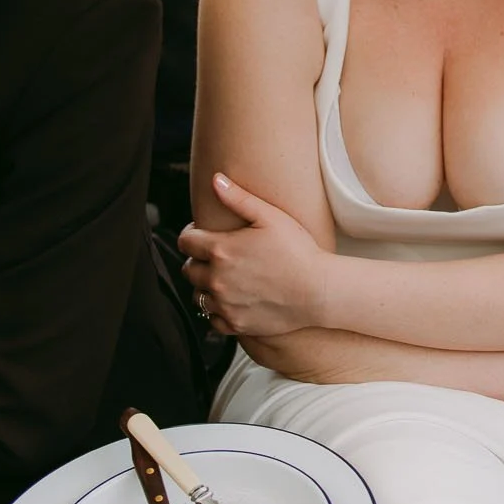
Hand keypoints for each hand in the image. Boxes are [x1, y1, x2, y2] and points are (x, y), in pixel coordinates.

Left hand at [178, 172, 332, 335]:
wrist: (319, 291)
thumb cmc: (299, 251)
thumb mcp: (271, 217)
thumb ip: (239, 198)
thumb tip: (216, 180)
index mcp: (221, 250)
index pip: (185, 242)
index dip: (192, 235)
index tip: (204, 235)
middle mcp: (217, 279)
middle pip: (188, 269)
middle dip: (198, 260)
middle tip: (219, 257)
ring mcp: (225, 304)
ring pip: (197, 295)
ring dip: (206, 286)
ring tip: (226, 279)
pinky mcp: (235, 324)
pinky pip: (211, 319)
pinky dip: (218, 310)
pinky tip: (233, 300)